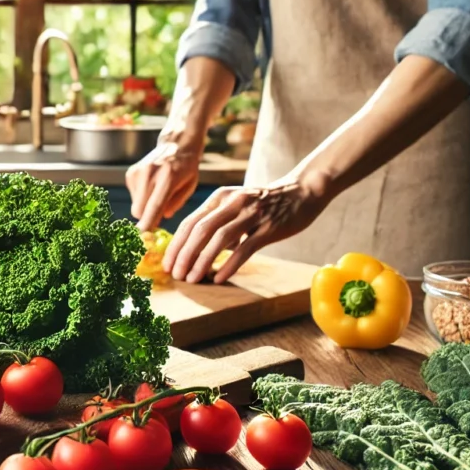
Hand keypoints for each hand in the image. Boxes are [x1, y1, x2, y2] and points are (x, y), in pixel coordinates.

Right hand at [127, 137, 203, 229]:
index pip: (155, 205)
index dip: (148, 222)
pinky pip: (133, 197)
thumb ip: (176, 203)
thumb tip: (161, 218)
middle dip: (147, 218)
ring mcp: (138, 172)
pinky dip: (142, 197)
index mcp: (169, 178)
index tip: (141, 235)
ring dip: (145, 207)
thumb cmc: (186, 168)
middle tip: (158, 216)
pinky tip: (152, 186)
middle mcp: (150, 174)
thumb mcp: (189, 186)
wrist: (176, 144)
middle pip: (139, 210)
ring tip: (158, 193)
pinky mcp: (131, 173)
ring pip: (135, 206)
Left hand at [162, 172, 332, 283]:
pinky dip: (229, 264)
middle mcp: (232, 203)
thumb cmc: (264, 203)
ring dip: (202, 261)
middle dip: (184, 255)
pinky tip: (219, 277)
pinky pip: (245, 248)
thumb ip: (216, 222)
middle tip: (176, 275)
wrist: (302, 191)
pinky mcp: (268, 227)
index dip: (176, 244)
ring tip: (193, 278)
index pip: (190, 222)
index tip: (167, 264)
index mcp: (219, 197)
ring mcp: (251, 214)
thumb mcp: (235, 205)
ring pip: (219, 239)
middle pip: (200, 230)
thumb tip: (195, 249)